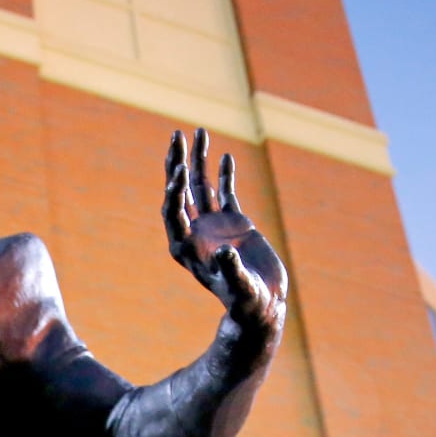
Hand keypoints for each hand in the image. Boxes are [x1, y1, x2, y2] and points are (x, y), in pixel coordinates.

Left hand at [163, 128, 287, 328]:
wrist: (262, 304)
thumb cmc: (247, 301)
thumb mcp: (240, 287)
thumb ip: (231, 270)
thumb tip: (225, 252)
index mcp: (187, 249)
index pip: (173, 213)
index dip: (174, 191)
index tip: (180, 170)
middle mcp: (195, 234)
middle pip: (180, 193)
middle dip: (177, 164)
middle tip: (176, 135)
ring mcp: (213, 226)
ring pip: (201, 187)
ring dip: (199, 161)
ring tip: (198, 131)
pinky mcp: (234, 222)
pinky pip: (225, 193)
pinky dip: (224, 175)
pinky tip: (225, 156)